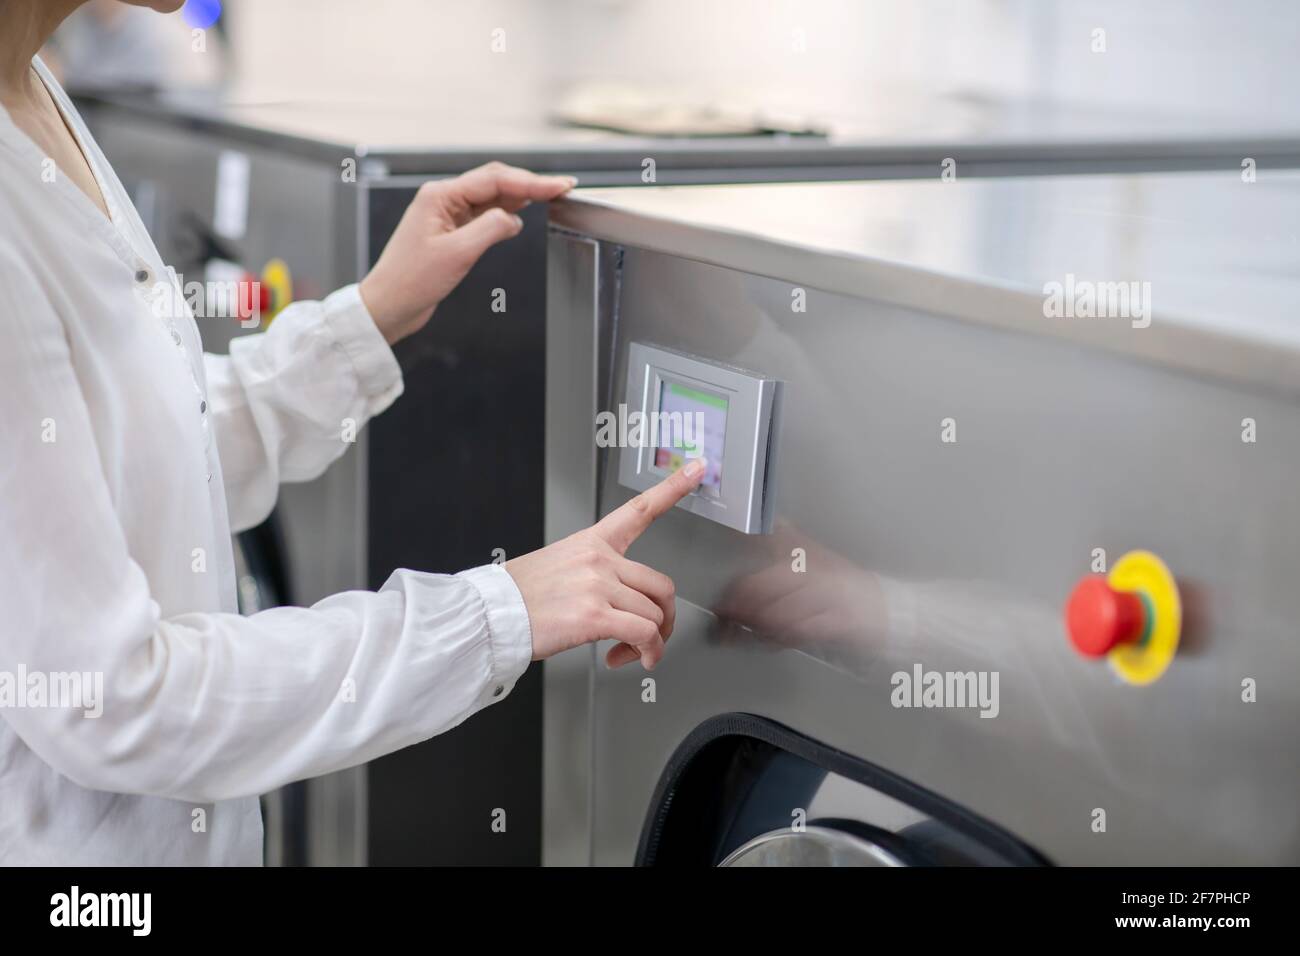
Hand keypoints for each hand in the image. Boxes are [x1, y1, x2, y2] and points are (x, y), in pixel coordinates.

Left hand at [359, 162, 576, 344]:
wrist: (389, 306)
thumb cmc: (410, 281)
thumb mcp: (458, 254)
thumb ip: (490, 229)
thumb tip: (515, 218)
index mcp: (440, 196)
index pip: (495, 180)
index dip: (531, 181)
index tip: (559, 186)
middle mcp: (443, 200)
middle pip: (495, 182)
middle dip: (530, 184)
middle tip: (562, 188)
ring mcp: (447, 216)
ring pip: (491, 198)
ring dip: (520, 197)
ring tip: (550, 196)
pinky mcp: (451, 233)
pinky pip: (483, 216)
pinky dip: (505, 215)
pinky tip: (519, 218)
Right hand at [505, 459, 705, 669]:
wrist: (490, 614)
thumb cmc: (521, 597)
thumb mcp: (558, 566)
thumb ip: (595, 575)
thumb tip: (619, 607)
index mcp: (592, 542)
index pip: (639, 509)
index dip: (673, 487)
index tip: (697, 469)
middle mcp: (599, 559)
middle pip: (661, 585)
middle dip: (664, 617)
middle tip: (651, 635)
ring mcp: (598, 586)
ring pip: (654, 614)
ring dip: (650, 642)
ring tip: (627, 652)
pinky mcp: (595, 616)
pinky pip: (644, 634)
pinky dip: (648, 652)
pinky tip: (632, 659)